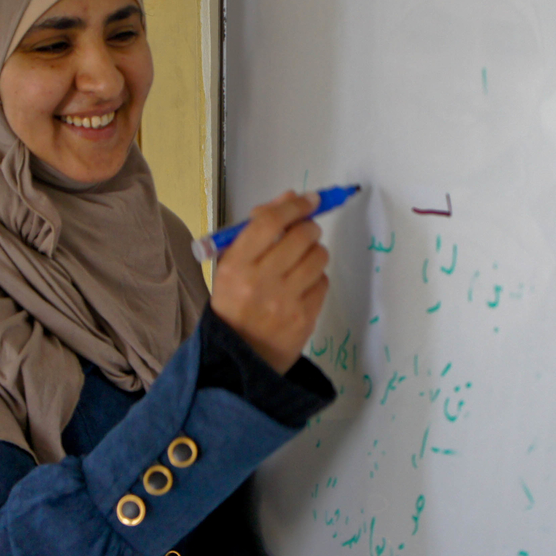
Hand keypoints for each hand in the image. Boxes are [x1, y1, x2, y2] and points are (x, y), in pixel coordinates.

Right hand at [209, 191, 330, 374]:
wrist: (238, 357)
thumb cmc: (234, 304)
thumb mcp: (231, 265)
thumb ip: (257, 230)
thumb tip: (290, 197)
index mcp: (235, 266)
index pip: (269, 222)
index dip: (294, 206)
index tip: (309, 199)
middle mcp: (259, 282)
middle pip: (301, 236)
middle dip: (308, 228)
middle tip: (304, 232)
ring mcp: (284, 302)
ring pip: (318, 257)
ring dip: (314, 252)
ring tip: (301, 262)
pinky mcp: (304, 318)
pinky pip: (323, 283)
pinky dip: (316, 279)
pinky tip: (301, 287)